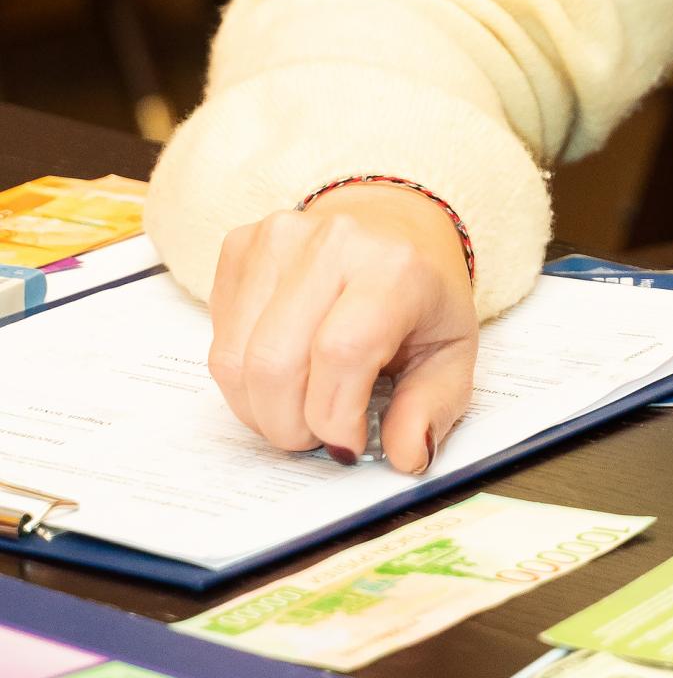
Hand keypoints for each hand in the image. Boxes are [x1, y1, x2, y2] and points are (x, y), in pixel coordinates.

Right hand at [207, 186, 477, 472]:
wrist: (395, 223)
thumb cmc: (421, 292)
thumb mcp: (450, 353)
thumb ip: (432, 408)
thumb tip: (408, 454)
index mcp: (394, 266)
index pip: (341, 354)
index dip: (335, 418)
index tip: (349, 443)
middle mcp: (334, 242)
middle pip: (274, 365)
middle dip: (290, 426)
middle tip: (317, 432)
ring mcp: (279, 238)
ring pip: (235, 360)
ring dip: (261, 409)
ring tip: (299, 404)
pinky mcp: (241, 245)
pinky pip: (218, 339)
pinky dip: (244, 377)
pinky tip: (282, 364)